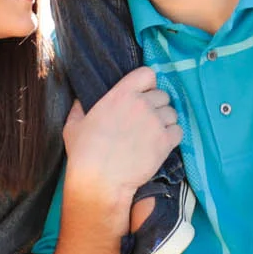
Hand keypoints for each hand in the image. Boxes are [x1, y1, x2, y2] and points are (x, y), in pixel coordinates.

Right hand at [63, 67, 180, 206]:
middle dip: (156, 105)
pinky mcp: (165, 142)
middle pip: (163, 95)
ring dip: (165, 121)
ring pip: (172, 113)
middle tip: (146, 120)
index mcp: (121, 94)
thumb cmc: (84, 152)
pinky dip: (172, 136)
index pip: (147, 73)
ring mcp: (156, 122)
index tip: (143, 94)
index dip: (147, 83)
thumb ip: (79, 108)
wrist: (100, 180)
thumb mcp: (73, 124)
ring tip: (154, 133)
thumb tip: (80, 100)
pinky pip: (178, 131)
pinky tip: (161, 144)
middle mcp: (142, 104)